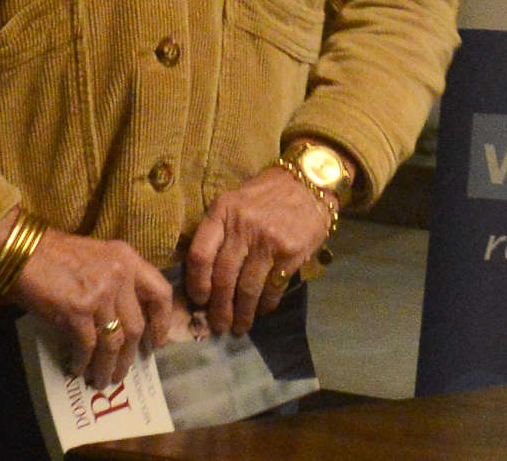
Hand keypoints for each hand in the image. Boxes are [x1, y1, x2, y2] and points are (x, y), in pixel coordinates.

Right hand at [2, 223, 175, 387]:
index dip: (163, 322)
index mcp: (128, 259)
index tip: (157, 343)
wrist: (20, 250)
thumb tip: (121, 320)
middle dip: (130, 355)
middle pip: (136, 325)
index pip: (160, 293)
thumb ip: (116, 281)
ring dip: (108, 365)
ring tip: (103, 380)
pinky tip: (79, 369)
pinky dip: (84, 361)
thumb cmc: (55, 255)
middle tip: (123, 372)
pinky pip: (88, 344)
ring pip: (114, 340)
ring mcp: (100, 293)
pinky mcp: (77, 310)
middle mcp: (120, 276)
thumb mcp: (98, 257)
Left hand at [185, 164, 334, 336]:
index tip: (199, 301)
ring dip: (242, 312)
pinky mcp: (291, 252)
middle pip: (222, 277)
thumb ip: (220, 232)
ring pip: (247, 288)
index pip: (199, 255)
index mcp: (223, 212)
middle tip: (218, 325)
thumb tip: (205, 278)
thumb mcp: (236, 202)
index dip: (196, 284)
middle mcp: (243, 226)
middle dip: (219, 307)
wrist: (310, 180)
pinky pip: (273, 287)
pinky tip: (262, 310)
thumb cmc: (267, 194)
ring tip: (239, 326)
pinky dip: (266, 304)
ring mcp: (268, 240)